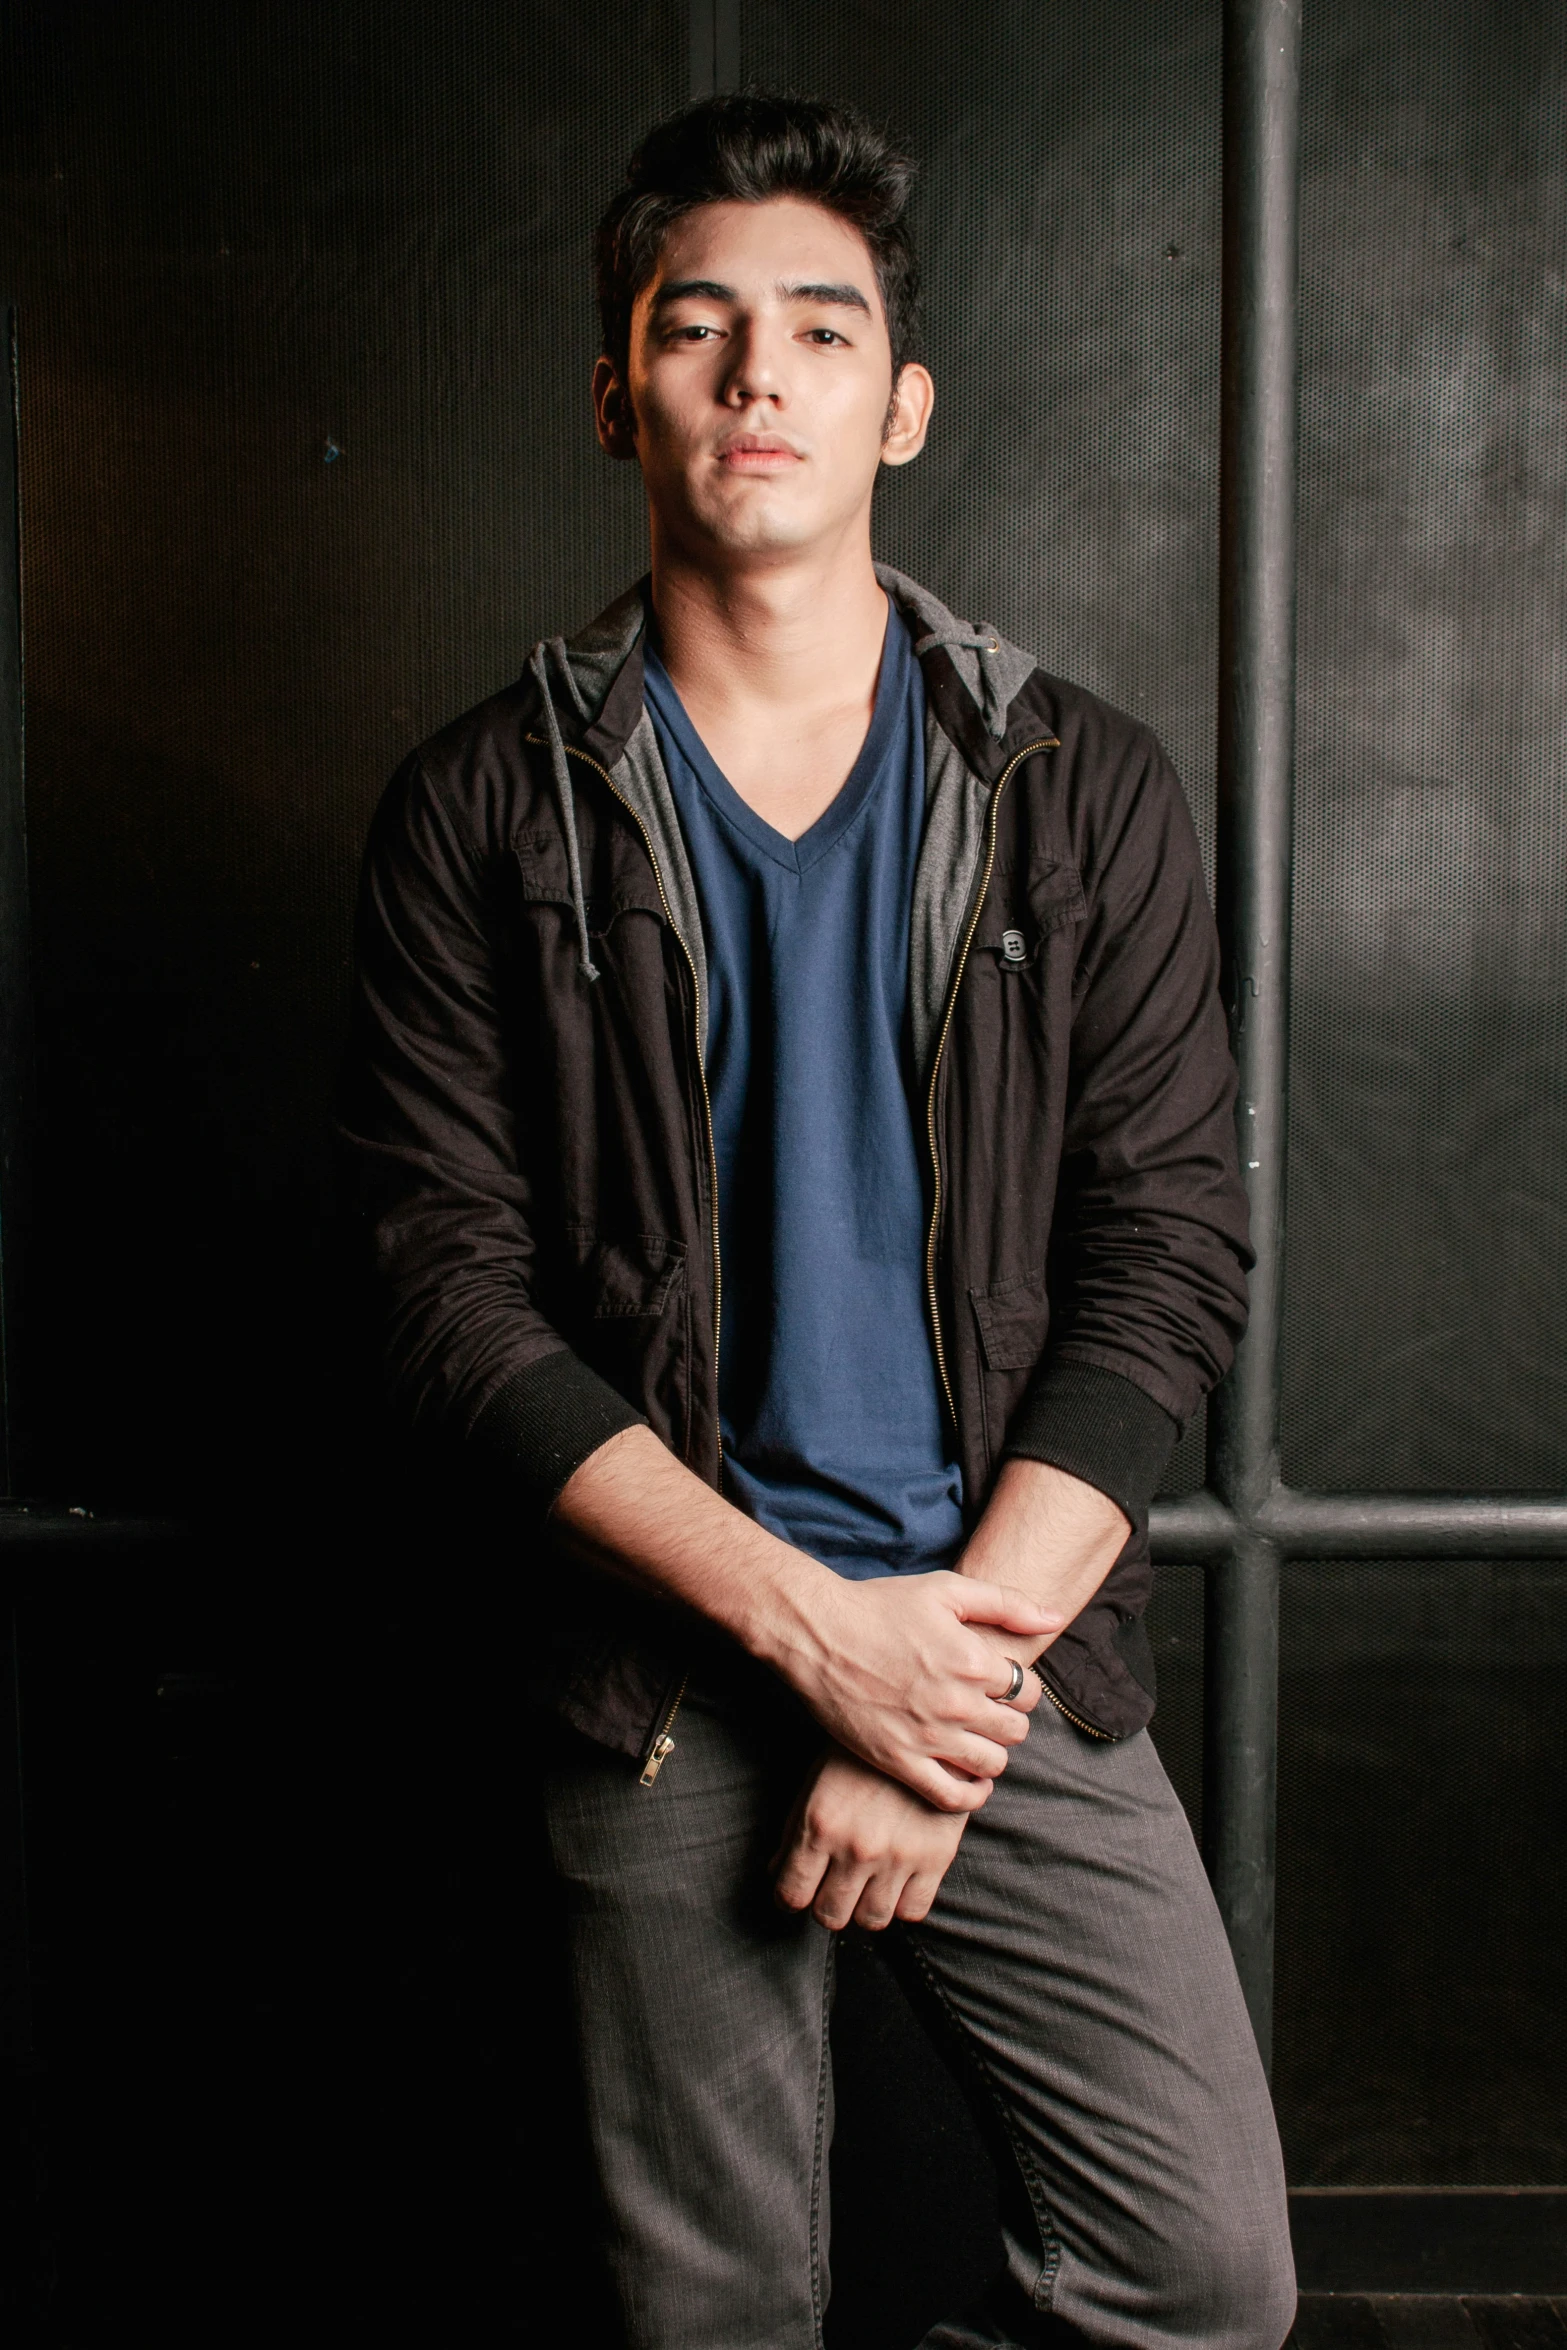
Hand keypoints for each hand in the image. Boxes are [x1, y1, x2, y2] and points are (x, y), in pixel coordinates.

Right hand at [765, 1568, 1050, 1812]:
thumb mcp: (946, 1589)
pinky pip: (953, 1798)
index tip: (1000, 1683)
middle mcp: (955, 1703)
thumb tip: (1055, 1618)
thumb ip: (1005, 1603)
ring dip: (992, 1754)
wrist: (817, 1634)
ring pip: (992, 1765)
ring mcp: (927, 1737)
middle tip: (987, 1710)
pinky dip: (971, 1795)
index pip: (1030, 1692)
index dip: (1021, 1687)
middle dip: (1009, 1720)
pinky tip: (968, 1779)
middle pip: (1016, 1731)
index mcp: (971, 1660)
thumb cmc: (880, 1605)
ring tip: (975, 1739)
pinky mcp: (899, 1762)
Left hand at [772, 1747, 967, 1929]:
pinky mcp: (935, 1859)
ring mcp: (898, 1856)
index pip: (793, 1894)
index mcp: (820, 1824)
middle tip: (833, 1889)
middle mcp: (857, 1847)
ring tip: (866, 1887)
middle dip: (827, 1905)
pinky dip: (901, 1905)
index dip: (790, 1897)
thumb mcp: (817, 1780)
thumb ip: (794, 1830)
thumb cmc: (862, 1754)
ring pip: (871, 1920)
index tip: (799, 1891)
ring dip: (863, 1908)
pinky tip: (896, 1883)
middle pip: (831, 1915)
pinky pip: (912, 1912)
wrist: (926, 1729)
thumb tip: (775, 1872)